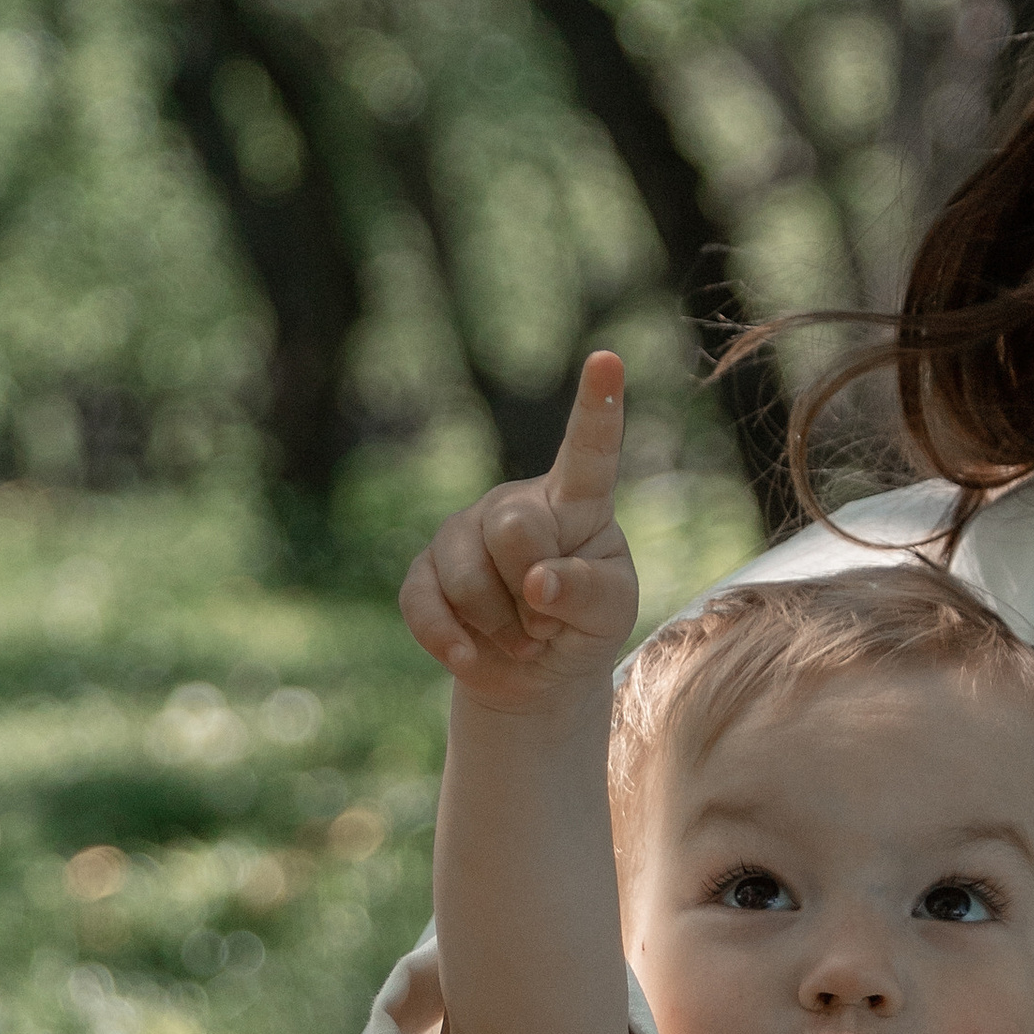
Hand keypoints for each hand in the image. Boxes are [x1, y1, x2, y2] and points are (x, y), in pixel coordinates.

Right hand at [399, 352, 638, 712]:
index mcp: (576, 501)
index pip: (589, 452)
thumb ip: (586, 592)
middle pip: (513, 528)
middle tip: (546, 619)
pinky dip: (451, 640)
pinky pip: (424, 603)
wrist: (536, 674)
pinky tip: (471, 654)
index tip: (607, 359)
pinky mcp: (424, 572)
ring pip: (466, 575)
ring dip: (501, 627)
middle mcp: (516, 503)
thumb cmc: (583, 626)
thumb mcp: (609, 614)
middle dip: (531, 591)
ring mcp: (464, 532)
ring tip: (523, 638)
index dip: (596, 407)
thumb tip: (537, 580)